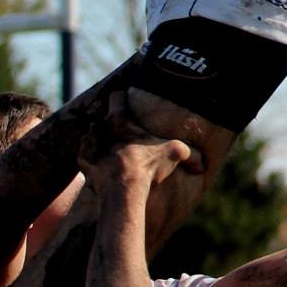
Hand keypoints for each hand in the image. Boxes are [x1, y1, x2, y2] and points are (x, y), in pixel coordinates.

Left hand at [76, 92, 196, 191]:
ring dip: (100, 142)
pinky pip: (85, 156)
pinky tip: (104, 168)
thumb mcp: (175, 153)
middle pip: (104, 118)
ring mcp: (89, 144)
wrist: (124, 190)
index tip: (128, 106)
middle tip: (123, 136)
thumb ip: (190, 154)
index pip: (117, 97)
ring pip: (93, 136)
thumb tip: (203, 164)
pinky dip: (93, 161)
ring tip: (112, 154)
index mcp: (120, 118)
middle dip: (111, 125)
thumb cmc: (148, 165)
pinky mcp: (82, 161)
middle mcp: (101, 126)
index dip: (122, 100)